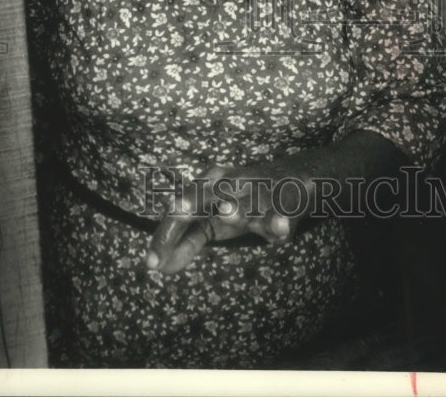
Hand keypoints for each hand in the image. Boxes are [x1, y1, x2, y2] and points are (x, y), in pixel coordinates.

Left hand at [145, 162, 311, 274]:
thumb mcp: (214, 222)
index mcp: (207, 186)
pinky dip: (278, 221)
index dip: (164, 235)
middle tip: (173, 219)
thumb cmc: (244, 202)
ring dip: (235, 207)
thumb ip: (186, 242)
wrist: (294, 179)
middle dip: (185, 210)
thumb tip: (158, 266)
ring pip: (243, 201)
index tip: (151, 263)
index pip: (179, 209)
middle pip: (201, 196)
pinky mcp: (283, 204)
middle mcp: (228, 184)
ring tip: (226, 212)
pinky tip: (278, 226)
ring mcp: (256, 192)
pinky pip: (279, 215)